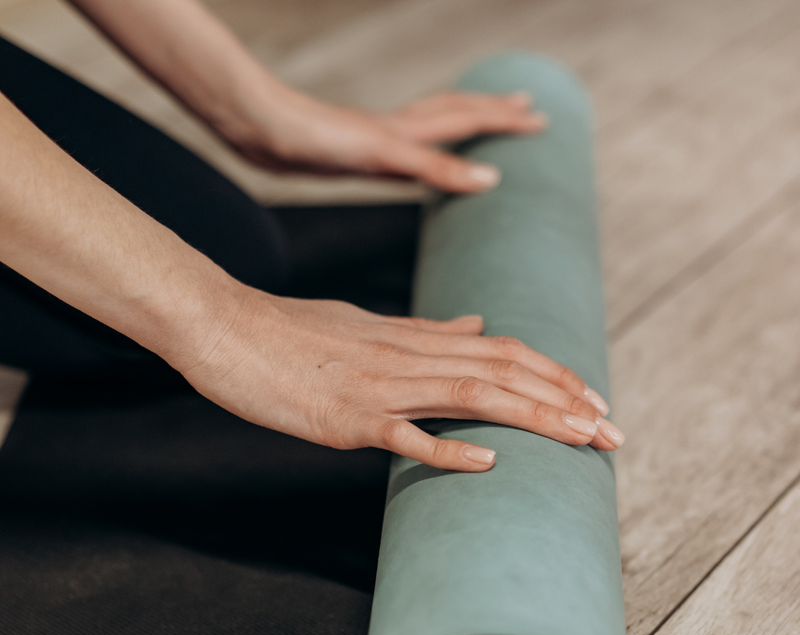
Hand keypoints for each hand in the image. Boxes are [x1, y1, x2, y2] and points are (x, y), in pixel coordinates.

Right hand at [179, 288, 622, 472]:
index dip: (554, 374)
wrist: (225, 327)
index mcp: (412, 338)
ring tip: (584, 439)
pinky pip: (404, 433)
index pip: (502, 350)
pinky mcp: (344, 419)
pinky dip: (448, 446)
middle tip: (615, 433)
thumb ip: (426, 329)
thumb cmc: (292, 331)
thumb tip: (476, 325)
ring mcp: (379, 387)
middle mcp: (407, 357)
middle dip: (566, 401)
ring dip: (534, 417)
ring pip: (472, 395)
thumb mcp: (368, 324)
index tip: (594, 399)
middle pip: (504, 373)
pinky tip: (489, 461)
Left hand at [225, 87, 546, 192]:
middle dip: (495, 110)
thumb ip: (436, 167)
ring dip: (466, 121)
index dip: (506, 120)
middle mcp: (401, 129)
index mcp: (411, 129)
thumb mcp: (386, 155)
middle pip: (458, 111)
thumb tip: (491, 180)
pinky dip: (430, 150)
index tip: (542, 120)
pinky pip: (410, 150)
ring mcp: (381, 140)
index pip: (471, 118)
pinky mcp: (360, 155)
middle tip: (527, 107)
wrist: (266, 133)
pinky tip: (421, 161)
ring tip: (484, 124)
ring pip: (435, 125)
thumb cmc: (320, 139)